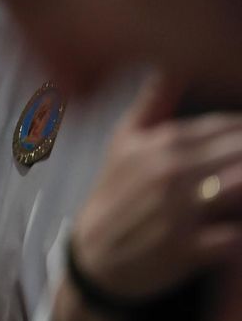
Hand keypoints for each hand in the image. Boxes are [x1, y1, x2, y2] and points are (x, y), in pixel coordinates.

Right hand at [48, 78, 241, 320]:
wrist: (93, 259)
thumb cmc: (116, 197)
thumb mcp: (123, 143)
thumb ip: (153, 102)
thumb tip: (171, 61)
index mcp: (160, 142)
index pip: (230, 125)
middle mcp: (170, 171)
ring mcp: (179, 210)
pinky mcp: (188, 249)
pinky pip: (238, 235)